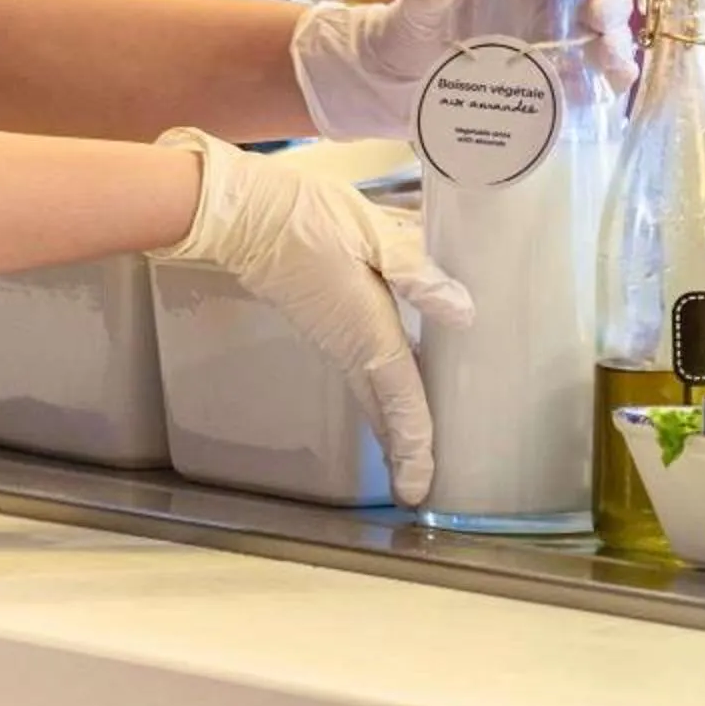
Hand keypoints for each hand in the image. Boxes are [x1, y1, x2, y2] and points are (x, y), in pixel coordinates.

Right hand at [148, 130, 474, 505]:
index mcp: (368, 332)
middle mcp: (351, 345)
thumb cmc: (306, 217)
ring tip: (413, 448)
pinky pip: (361, 370)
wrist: (240, 214)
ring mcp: (333, 337)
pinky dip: (382, 391)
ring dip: (393, 424)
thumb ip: (418, 272)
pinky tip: (396, 380)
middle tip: (419, 487)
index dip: (417, 448)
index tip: (419, 491)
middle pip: (384, 411)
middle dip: (403, 451)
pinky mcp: (325, 321)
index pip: (404, 402)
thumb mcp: (371, 233)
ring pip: (372, 393)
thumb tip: (464, 312)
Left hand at [290, 0, 636, 141]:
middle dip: (615, 1)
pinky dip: (611, 83)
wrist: (389, 89)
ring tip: (607, 53)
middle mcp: (550, 10)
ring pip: (609, 40)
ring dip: (619, 43)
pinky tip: (612, 83)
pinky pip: (594, 85)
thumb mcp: (410, 14)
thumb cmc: (404, 37)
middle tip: (597, 15)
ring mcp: (555, 52)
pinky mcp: (551, 92)